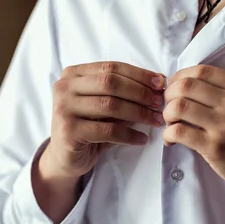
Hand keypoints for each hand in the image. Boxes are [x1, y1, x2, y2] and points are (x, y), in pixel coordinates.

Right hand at [43, 61, 165, 179]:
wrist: (65, 156)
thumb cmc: (89, 126)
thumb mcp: (104, 103)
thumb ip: (124, 91)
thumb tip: (159, 80)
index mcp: (73, 74)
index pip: (111, 67)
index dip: (139, 74)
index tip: (161, 83)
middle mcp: (64, 87)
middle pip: (111, 83)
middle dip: (140, 92)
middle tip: (159, 102)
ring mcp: (64, 108)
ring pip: (111, 105)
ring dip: (139, 113)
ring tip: (155, 120)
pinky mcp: (68, 131)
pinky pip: (108, 131)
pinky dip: (129, 135)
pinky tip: (142, 139)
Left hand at [162, 65, 224, 210]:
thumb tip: (187, 83)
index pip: (202, 71)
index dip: (181, 77)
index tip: (175, 87)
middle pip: (185, 86)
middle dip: (169, 94)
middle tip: (169, 106)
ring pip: (178, 106)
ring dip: (167, 114)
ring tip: (171, 123)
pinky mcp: (215, 148)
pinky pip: (178, 132)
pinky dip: (168, 134)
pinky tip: (172, 140)